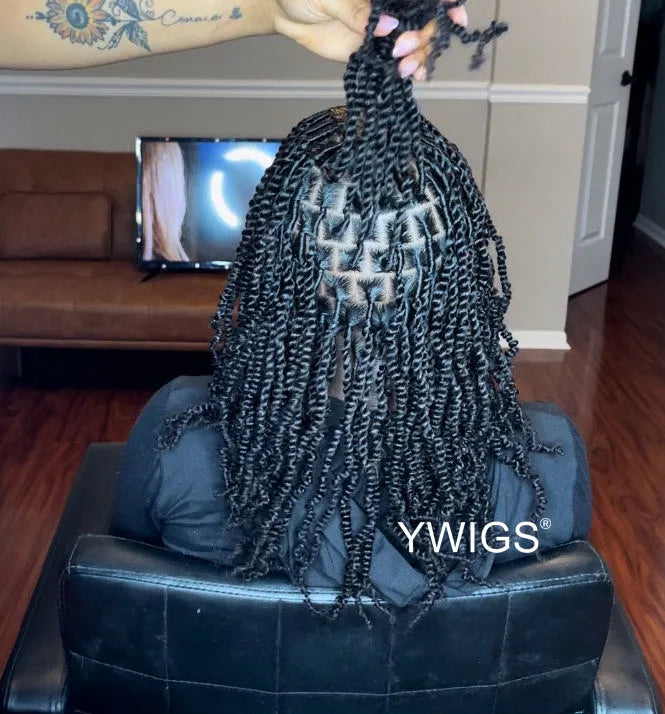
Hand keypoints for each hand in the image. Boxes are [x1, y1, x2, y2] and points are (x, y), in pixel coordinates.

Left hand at [273, 0, 468, 78]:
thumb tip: (389, 27)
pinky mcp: (375, 50)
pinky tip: (413, 78)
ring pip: (416, 44)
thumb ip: (358, 12)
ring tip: (404, 71)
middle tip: (401, 51)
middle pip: (425, 22)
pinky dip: (410, 70)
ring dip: (418, 58)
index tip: (454, 16)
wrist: (287, 12)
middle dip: (423, 38)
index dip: (445, 3)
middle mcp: (393, 7)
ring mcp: (385, 29)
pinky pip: (398, 61)